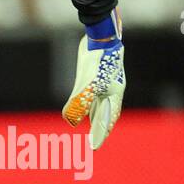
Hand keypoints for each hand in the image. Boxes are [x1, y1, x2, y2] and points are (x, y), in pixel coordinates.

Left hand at [62, 7, 124, 149]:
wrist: (101, 36)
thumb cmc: (99, 60)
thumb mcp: (89, 82)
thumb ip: (80, 101)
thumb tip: (69, 120)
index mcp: (114, 95)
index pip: (107, 119)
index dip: (100, 133)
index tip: (94, 147)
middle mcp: (111, 91)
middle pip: (105, 114)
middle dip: (99, 129)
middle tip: (93, 144)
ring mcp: (103, 83)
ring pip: (99, 105)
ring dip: (95, 117)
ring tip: (90, 129)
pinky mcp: (94, 76)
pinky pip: (91, 95)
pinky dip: (86, 104)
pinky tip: (81, 107)